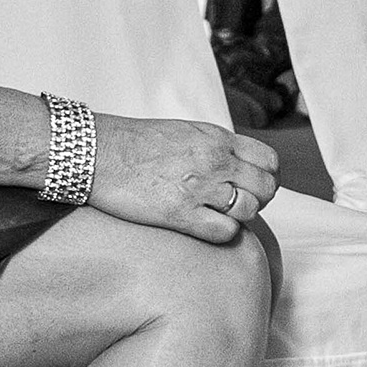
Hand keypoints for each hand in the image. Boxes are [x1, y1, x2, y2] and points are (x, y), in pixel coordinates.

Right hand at [86, 112, 280, 244]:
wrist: (95, 152)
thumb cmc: (135, 144)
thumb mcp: (186, 132)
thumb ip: (217, 148)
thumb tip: (239, 166)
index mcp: (217, 138)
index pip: (270, 161)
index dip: (267, 177)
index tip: (252, 186)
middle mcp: (214, 160)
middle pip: (266, 188)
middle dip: (258, 200)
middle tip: (237, 205)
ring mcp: (199, 187)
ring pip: (250, 210)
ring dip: (239, 217)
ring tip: (217, 214)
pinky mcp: (180, 213)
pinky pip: (226, 232)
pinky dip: (222, 233)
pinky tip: (204, 226)